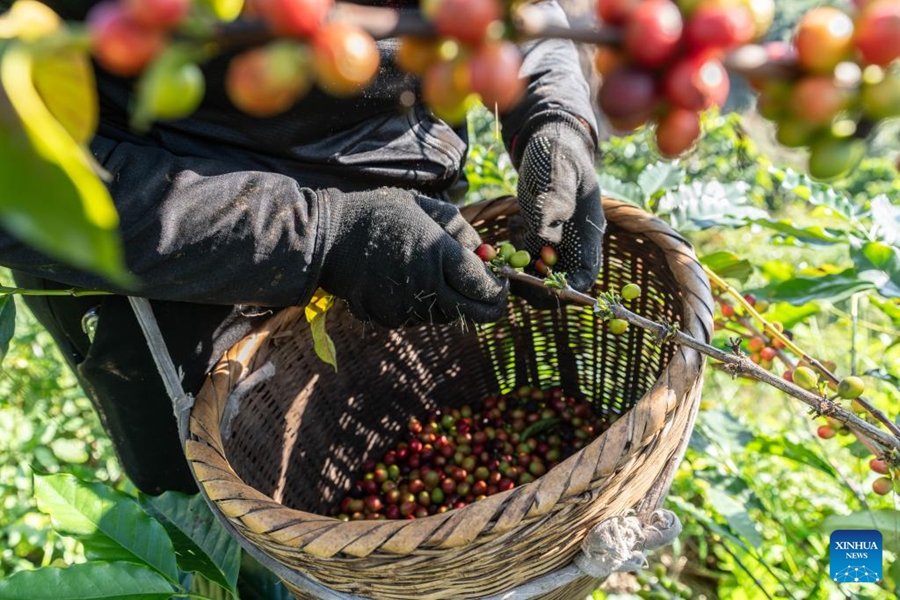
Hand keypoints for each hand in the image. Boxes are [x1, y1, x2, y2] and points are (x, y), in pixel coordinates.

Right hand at [316, 188, 507, 326]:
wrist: (327, 238)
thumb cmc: (379, 213)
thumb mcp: (426, 208)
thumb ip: (463, 231)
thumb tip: (488, 253)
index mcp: (439, 255)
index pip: (485, 287)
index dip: (500, 287)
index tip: (502, 280)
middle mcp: (427, 287)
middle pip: (475, 314)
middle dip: (489, 305)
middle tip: (490, 292)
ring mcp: (407, 308)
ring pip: (449, 316)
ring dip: (455, 302)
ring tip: (441, 275)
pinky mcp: (391, 319)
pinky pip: (422, 317)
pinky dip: (427, 304)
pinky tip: (412, 281)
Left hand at [514, 112, 604, 307]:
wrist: (548, 143)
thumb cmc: (557, 154)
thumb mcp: (559, 171)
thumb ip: (556, 200)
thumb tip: (546, 236)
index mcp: (588, 233)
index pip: (585, 275)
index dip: (566, 287)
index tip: (540, 280)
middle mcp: (574, 244)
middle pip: (560, 283)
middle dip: (536, 286)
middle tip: (510, 275)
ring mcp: (555, 244)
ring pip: (540, 277)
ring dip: (519, 277)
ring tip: (500, 262)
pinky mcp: (536, 240)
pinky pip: (525, 263)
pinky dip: (510, 263)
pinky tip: (497, 250)